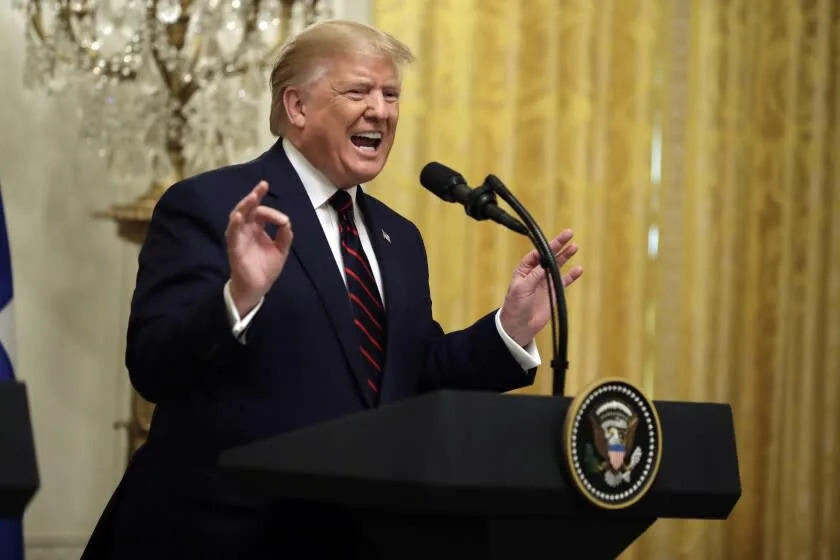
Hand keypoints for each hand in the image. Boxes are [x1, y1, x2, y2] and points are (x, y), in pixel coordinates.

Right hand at [226, 181, 293, 315]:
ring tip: (251, 197)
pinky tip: (238, 216)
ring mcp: (239, 238)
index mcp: (257, 229)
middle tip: (262, 186)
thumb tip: (286, 222)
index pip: (262, 213)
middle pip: (248, 209)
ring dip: (244, 207)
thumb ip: (284, 236)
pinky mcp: (234, 249)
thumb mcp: (281, 250)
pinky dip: (234, 225)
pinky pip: (232, 235)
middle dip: (254, 197)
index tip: (283, 221)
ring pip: (238, 218)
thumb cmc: (266, 268)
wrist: (258, 288)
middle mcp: (247, 230)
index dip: (272, 212)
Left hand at [499, 230, 582, 346]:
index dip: (546, 246)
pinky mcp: (553, 293)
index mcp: (524, 270)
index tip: (556, 240)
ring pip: (557, 266)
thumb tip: (545, 264)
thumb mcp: (521, 289)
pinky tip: (579, 269)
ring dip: (565, 256)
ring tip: (575, 247)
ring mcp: (545, 282)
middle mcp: (536, 273)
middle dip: (558, 245)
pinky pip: (564, 282)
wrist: (519, 326)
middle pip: (549, 256)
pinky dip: (571, 276)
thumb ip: (534, 276)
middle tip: (569, 234)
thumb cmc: (514, 306)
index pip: (537, 254)